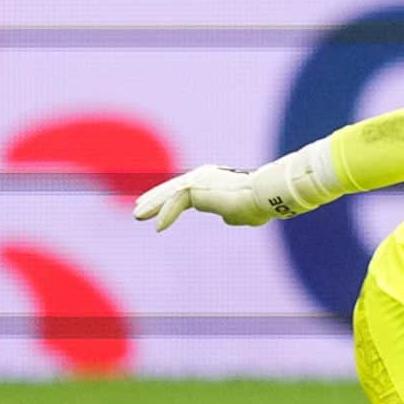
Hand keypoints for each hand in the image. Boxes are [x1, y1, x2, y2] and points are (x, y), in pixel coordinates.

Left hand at [132, 165, 270, 231]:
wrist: (266, 197)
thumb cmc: (259, 205)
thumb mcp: (242, 213)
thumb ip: (231, 214)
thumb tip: (226, 218)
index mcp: (213, 181)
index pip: (185, 191)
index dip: (168, 200)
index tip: (156, 211)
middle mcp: (204, 176)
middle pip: (172, 189)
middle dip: (154, 199)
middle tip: (138, 209)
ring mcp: (199, 180)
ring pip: (169, 194)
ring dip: (153, 206)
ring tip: (138, 216)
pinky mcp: (197, 187)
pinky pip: (175, 202)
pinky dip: (166, 214)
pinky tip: (158, 227)